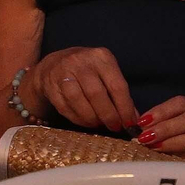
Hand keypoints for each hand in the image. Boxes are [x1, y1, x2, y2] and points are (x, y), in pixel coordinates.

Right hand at [23, 46, 137, 132]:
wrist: (53, 65)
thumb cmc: (87, 72)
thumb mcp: (106, 74)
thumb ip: (119, 94)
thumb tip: (134, 120)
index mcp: (100, 57)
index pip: (117, 86)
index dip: (125, 108)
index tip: (130, 124)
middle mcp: (80, 61)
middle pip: (97, 94)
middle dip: (108, 115)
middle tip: (114, 127)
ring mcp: (62, 72)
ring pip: (79, 101)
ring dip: (92, 119)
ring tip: (98, 124)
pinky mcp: (50, 85)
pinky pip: (65, 108)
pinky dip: (78, 119)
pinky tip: (85, 121)